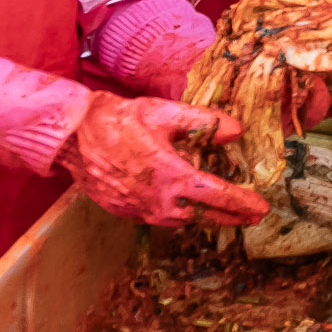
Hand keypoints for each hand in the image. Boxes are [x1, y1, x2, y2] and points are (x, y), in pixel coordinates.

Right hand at [60, 96, 267, 227]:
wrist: (71, 137)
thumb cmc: (117, 120)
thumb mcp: (163, 112)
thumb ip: (203, 122)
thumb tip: (236, 131)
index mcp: (171, 176)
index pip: (217, 196)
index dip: (241, 203)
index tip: (260, 207)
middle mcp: (158, 200)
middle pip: (204, 215)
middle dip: (230, 216)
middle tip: (251, 216)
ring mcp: (140, 210)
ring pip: (181, 219)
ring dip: (203, 215)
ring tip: (222, 210)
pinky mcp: (125, 213)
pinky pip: (159, 217)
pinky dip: (177, 212)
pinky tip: (182, 203)